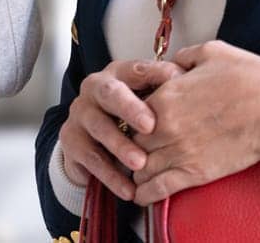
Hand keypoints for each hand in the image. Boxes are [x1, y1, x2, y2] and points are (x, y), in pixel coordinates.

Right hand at [58, 58, 184, 201]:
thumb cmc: (127, 115)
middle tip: (150, 126)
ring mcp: (80, 114)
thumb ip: (165, 88)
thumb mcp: (145, 98)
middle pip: (110, 93)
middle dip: (130, 108)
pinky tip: (128, 189)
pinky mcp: (71, 141)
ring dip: (120, 146)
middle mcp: (94, 89)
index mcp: (117, 74)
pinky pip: (91, 159)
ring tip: (141, 163)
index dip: (154, 75)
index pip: (136, 69)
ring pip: (99, 127)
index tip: (174, 84)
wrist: (89, 140)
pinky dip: (111, 176)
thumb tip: (188, 80)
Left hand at [130, 41, 259, 205]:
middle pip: (131, 143)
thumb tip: (173, 63)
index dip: (131, 119)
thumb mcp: (209, 52)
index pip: (130, 114)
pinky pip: (159, 189)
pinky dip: (146, 194)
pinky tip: (142, 195)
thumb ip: (183, 58)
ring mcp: (179, 152)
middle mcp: (165, 126)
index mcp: (165, 96)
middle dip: (130, 146)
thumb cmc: (247, 75)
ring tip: (138, 172)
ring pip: (140, 169)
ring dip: (136, 171)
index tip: (138, 122)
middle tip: (135, 149)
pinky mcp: (196, 173)